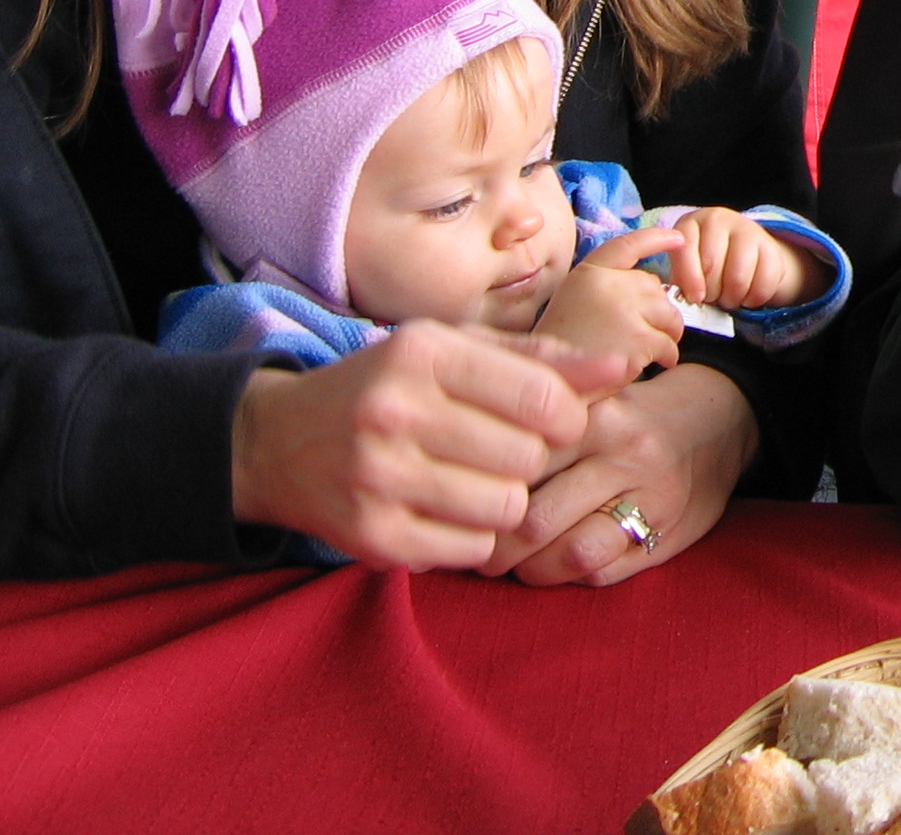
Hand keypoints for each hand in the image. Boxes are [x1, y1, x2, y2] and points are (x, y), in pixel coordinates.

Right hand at [229, 320, 601, 568]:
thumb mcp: (457, 352)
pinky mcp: (369, 537)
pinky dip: (474, 533)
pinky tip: (447, 507)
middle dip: (535, 458)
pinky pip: (470, 548)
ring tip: (476, 478)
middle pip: (529, 458)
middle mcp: (395, 413)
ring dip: (508, 499)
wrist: (275, 441)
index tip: (559, 423)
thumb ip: (544, 360)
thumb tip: (625, 368)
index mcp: (424, 355)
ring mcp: (377, 479)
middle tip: (508, 451)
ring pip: (506, 509)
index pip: (543, 399)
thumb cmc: (389, 385)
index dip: (571, 418)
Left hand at [483, 361, 754, 585]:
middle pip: (535, 519)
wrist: (722, 420)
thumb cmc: (632, 411)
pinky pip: (602, 573)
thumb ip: (538, 423)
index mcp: (596, 416)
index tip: (459, 507)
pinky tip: (556, 565)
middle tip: (477, 550)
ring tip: (514, 564)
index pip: (519, 467)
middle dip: (495, 546)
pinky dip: (569, 577)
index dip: (481, 495)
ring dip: (530, 570)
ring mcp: (651, 500)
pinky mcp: (667, 536)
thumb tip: (463, 464)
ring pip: (570, 554)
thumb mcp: (591, 398)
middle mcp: (625, 457)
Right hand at [533, 230, 687, 392]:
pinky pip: (669, 344)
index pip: (629, 244)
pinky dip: (666, 356)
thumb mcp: (576, 300)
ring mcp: (625, 310)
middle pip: (657, 288)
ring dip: (665, 334)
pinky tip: (649, 363)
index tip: (679, 238)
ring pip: (670, 316)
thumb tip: (654, 284)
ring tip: (643, 349)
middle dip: (657, 312)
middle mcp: (608, 285)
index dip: (657, 238)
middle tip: (638, 334)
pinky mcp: (639, 339)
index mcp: (590, 272)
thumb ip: (609, 286)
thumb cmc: (566, 345)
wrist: (552, 381)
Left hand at [674, 207, 822, 310]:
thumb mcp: (687, 268)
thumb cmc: (705, 265)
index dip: (689, 278)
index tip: (695, 298)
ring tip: (729, 298)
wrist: (741, 252)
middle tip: (713, 298)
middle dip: (711, 292)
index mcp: (690, 224)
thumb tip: (687, 297)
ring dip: (733, 298)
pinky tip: (748, 296)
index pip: (686, 249)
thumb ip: (682, 281)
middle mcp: (718, 220)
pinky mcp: (770, 246)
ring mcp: (747, 229)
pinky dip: (755, 298)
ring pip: (738, 277)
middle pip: (712, 266)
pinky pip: (764, 282)